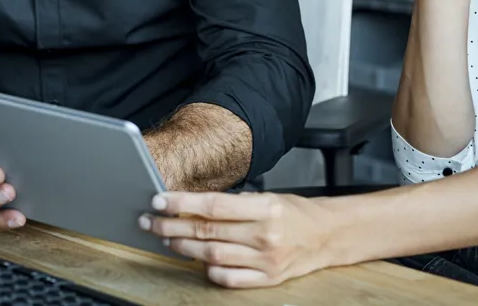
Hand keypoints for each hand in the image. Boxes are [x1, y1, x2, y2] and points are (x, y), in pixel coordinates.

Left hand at [138, 191, 332, 287]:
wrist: (327, 236)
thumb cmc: (295, 213)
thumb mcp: (269, 197)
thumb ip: (234, 203)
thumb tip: (193, 205)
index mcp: (266, 208)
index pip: (214, 205)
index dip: (182, 203)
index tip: (158, 200)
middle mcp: (265, 235)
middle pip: (207, 231)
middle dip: (172, 226)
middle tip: (150, 222)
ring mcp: (265, 260)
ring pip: (212, 256)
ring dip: (184, 248)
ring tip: (167, 238)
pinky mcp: (267, 280)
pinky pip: (229, 279)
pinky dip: (209, 271)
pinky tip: (198, 262)